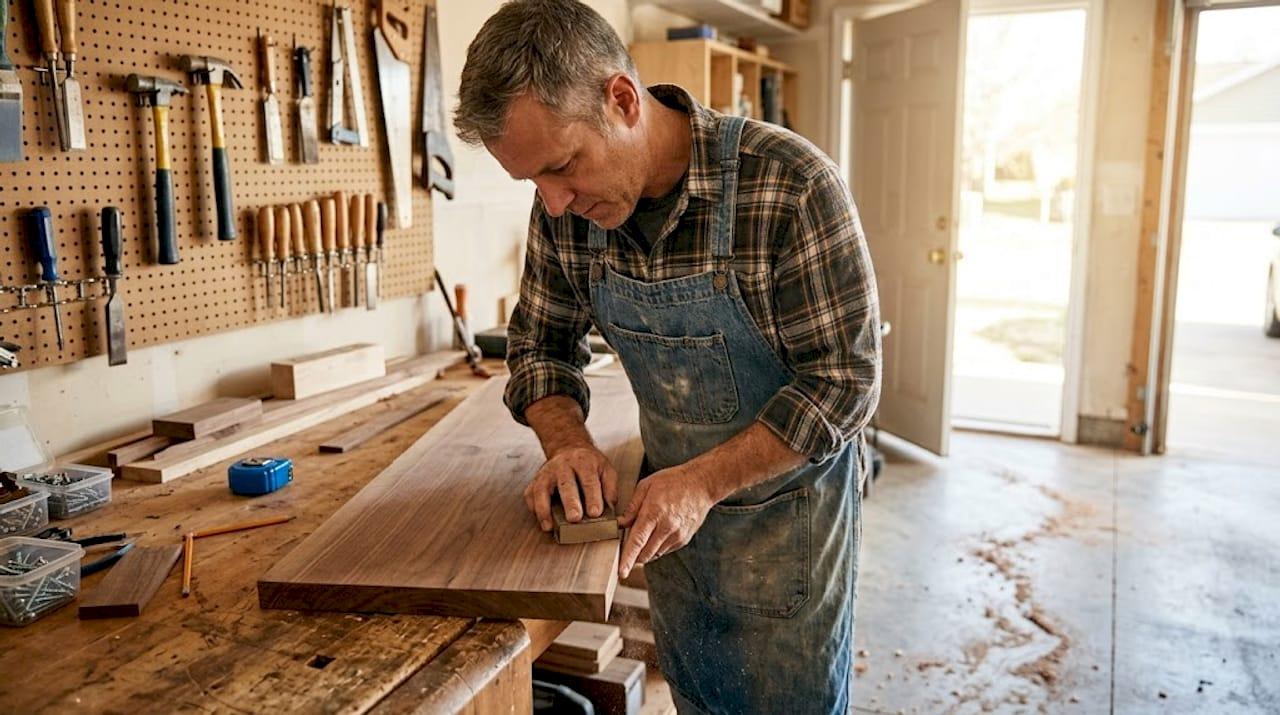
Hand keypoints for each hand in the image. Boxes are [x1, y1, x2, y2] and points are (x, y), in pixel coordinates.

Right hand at [525, 444, 618, 531]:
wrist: (568, 447)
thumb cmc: (589, 463)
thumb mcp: (606, 469)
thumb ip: (610, 489)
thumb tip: (610, 511)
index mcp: (584, 461)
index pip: (589, 480)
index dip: (592, 497)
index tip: (595, 513)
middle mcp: (563, 465)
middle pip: (565, 484)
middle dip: (570, 502)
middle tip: (574, 518)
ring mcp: (546, 472)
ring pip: (542, 489)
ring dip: (544, 508)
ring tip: (550, 525)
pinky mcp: (535, 480)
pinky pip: (530, 494)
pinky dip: (534, 508)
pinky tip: (542, 520)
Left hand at [617, 464, 716, 578]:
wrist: (701, 484)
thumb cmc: (673, 482)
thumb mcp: (646, 486)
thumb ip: (632, 507)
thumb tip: (620, 524)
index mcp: (654, 513)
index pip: (637, 541)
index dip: (628, 558)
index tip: (621, 572)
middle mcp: (666, 527)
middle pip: (645, 554)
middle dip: (633, 556)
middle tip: (626, 546)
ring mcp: (677, 535)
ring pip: (654, 554)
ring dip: (645, 551)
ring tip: (645, 533)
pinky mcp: (683, 539)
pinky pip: (665, 550)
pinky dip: (657, 547)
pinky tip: (658, 532)